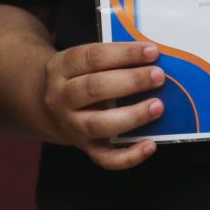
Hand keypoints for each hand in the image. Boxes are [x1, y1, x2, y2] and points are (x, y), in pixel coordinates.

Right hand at [38, 40, 167, 169]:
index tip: (152, 51)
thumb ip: (111, 57)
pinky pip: (106, 158)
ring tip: (158, 106)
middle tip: (158, 76)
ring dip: (132, 115)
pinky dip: (129, 156)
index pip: (92, 57)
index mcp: (61, 68)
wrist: (51, 109)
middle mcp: (62, 97)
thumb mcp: (83, 62)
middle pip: (94, 88)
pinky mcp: (85, 148)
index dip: (124, 53)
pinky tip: (151, 145)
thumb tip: (152, 56)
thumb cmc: (80, 77)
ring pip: (99, 124)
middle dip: (131, 81)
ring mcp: (72, 125)